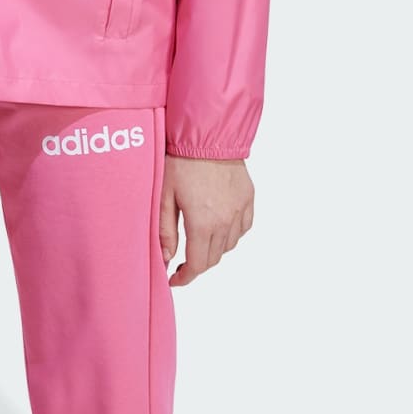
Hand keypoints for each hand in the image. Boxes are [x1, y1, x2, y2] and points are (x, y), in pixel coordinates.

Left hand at [160, 154, 253, 284]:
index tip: (174, 279)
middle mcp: (225, 221)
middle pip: (213, 259)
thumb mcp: (164, 196)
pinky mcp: (248, 198)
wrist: (208, 133)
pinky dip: (232, 234)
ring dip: (213, 249)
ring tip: (198, 241)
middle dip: (197, 265)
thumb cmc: (181, 161)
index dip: (185, 278)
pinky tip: (219, 226)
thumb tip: (166, 259)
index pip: (197, 265)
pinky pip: (243, 228)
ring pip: (229, 245)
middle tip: (182, 262)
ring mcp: (239, 210)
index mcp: (202, 223)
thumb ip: (165, 231)